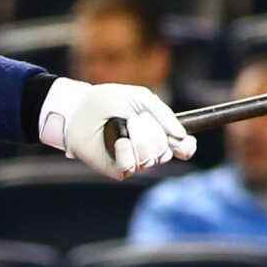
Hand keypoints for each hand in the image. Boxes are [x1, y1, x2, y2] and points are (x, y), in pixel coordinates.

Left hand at [56, 83, 196, 179]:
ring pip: (150, 159)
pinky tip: (118, 142)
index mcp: (157, 132)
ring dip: (140, 140)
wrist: (80, 108)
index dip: (186, 148)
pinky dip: (126, 152)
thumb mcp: (140, 98)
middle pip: (165, 152)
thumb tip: (182, 135)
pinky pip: (131, 166)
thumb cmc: (107, 101)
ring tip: (127, 125)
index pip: (182, 149)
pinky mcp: (117, 169)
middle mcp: (148, 149)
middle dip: (153, 133)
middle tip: (135, 119)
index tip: (182, 141)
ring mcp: (133, 160)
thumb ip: (163, 114)